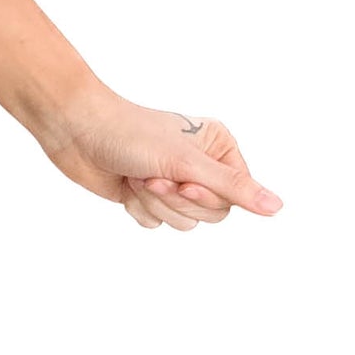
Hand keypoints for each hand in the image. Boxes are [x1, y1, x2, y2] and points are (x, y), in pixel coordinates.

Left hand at [39, 84, 283, 229]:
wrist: (77, 131)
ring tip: (137, 177)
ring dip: (155, 204)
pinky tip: (124, 185)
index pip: (235, 196)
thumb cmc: (131, 134)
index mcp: (218, 147)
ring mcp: (172, 182)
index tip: (184, 183)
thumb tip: (277, 207)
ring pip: (183, 222)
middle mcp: (200, 164)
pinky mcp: (147, 196)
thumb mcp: (186, 162)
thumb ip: (233, 187)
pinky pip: (156, 223)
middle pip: (211, 214)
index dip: (207, 197)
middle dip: (176, 201)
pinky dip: (138, 208)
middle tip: (153, 178)